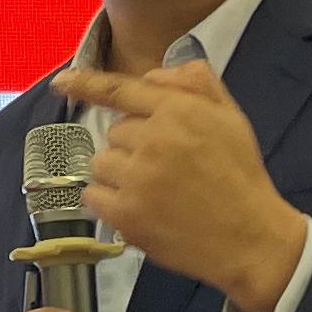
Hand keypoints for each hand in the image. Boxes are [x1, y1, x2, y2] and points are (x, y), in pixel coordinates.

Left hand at [54, 60, 305, 311]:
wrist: (250, 237)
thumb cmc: (240, 176)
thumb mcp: (230, 117)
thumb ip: (195, 84)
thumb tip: (153, 74)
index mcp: (178, 110)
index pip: (120, 89)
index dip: (86, 84)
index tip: (61, 82)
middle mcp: (154, 139)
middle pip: (115, 133)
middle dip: (133, 147)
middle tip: (167, 169)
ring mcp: (137, 178)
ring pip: (101, 164)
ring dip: (119, 175)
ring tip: (154, 191)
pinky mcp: (127, 213)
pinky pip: (93, 197)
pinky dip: (109, 203)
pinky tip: (138, 209)